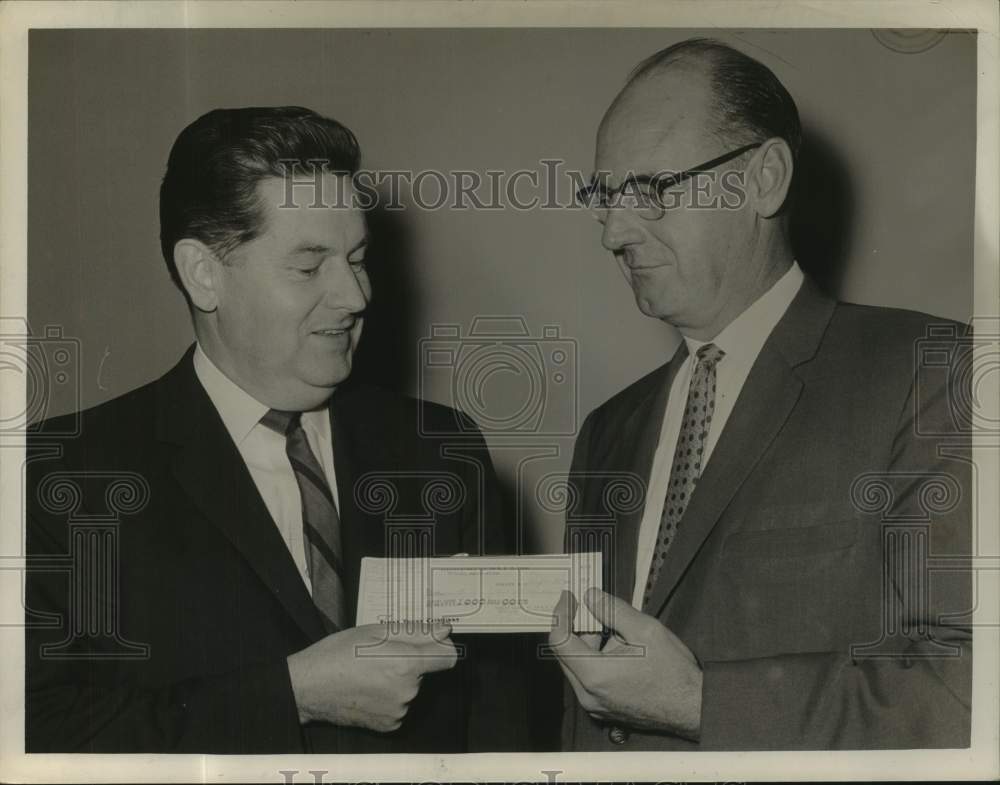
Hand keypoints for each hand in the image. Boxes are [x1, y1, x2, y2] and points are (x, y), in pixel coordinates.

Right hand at [286, 622, 457, 731]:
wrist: (309, 687)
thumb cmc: (338, 654)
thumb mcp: (377, 632)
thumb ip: (416, 632)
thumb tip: (443, 630)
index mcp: (407, 664)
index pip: (447, 657)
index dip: (439, 648)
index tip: (428, 645)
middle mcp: (408, 690)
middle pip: (424, 672)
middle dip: (409, 663)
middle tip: (380, 656)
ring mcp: (399, 710)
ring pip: (410, 689)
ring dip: (397, 681)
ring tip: (369, 674)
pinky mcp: (389, 724)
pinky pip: (399, 706)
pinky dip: (388, 698)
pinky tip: (367, 690)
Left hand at [548, 587, 702, 738]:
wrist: (693, 707)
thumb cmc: (673, 673)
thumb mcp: (645, 630)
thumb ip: (612, 610)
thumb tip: (591, 597)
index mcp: (594, 675)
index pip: (559, 640)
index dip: (561, 614)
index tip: (568, 598)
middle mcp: (588, 694)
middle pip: (565, 654)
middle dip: (576, 628)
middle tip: (593, 609)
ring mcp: (595, 705)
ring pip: (577, 666)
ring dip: (589, 645)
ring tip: (619, 636)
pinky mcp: (603, 709)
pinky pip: (588, 679)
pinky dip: (596, 661)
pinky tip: (620, 652)